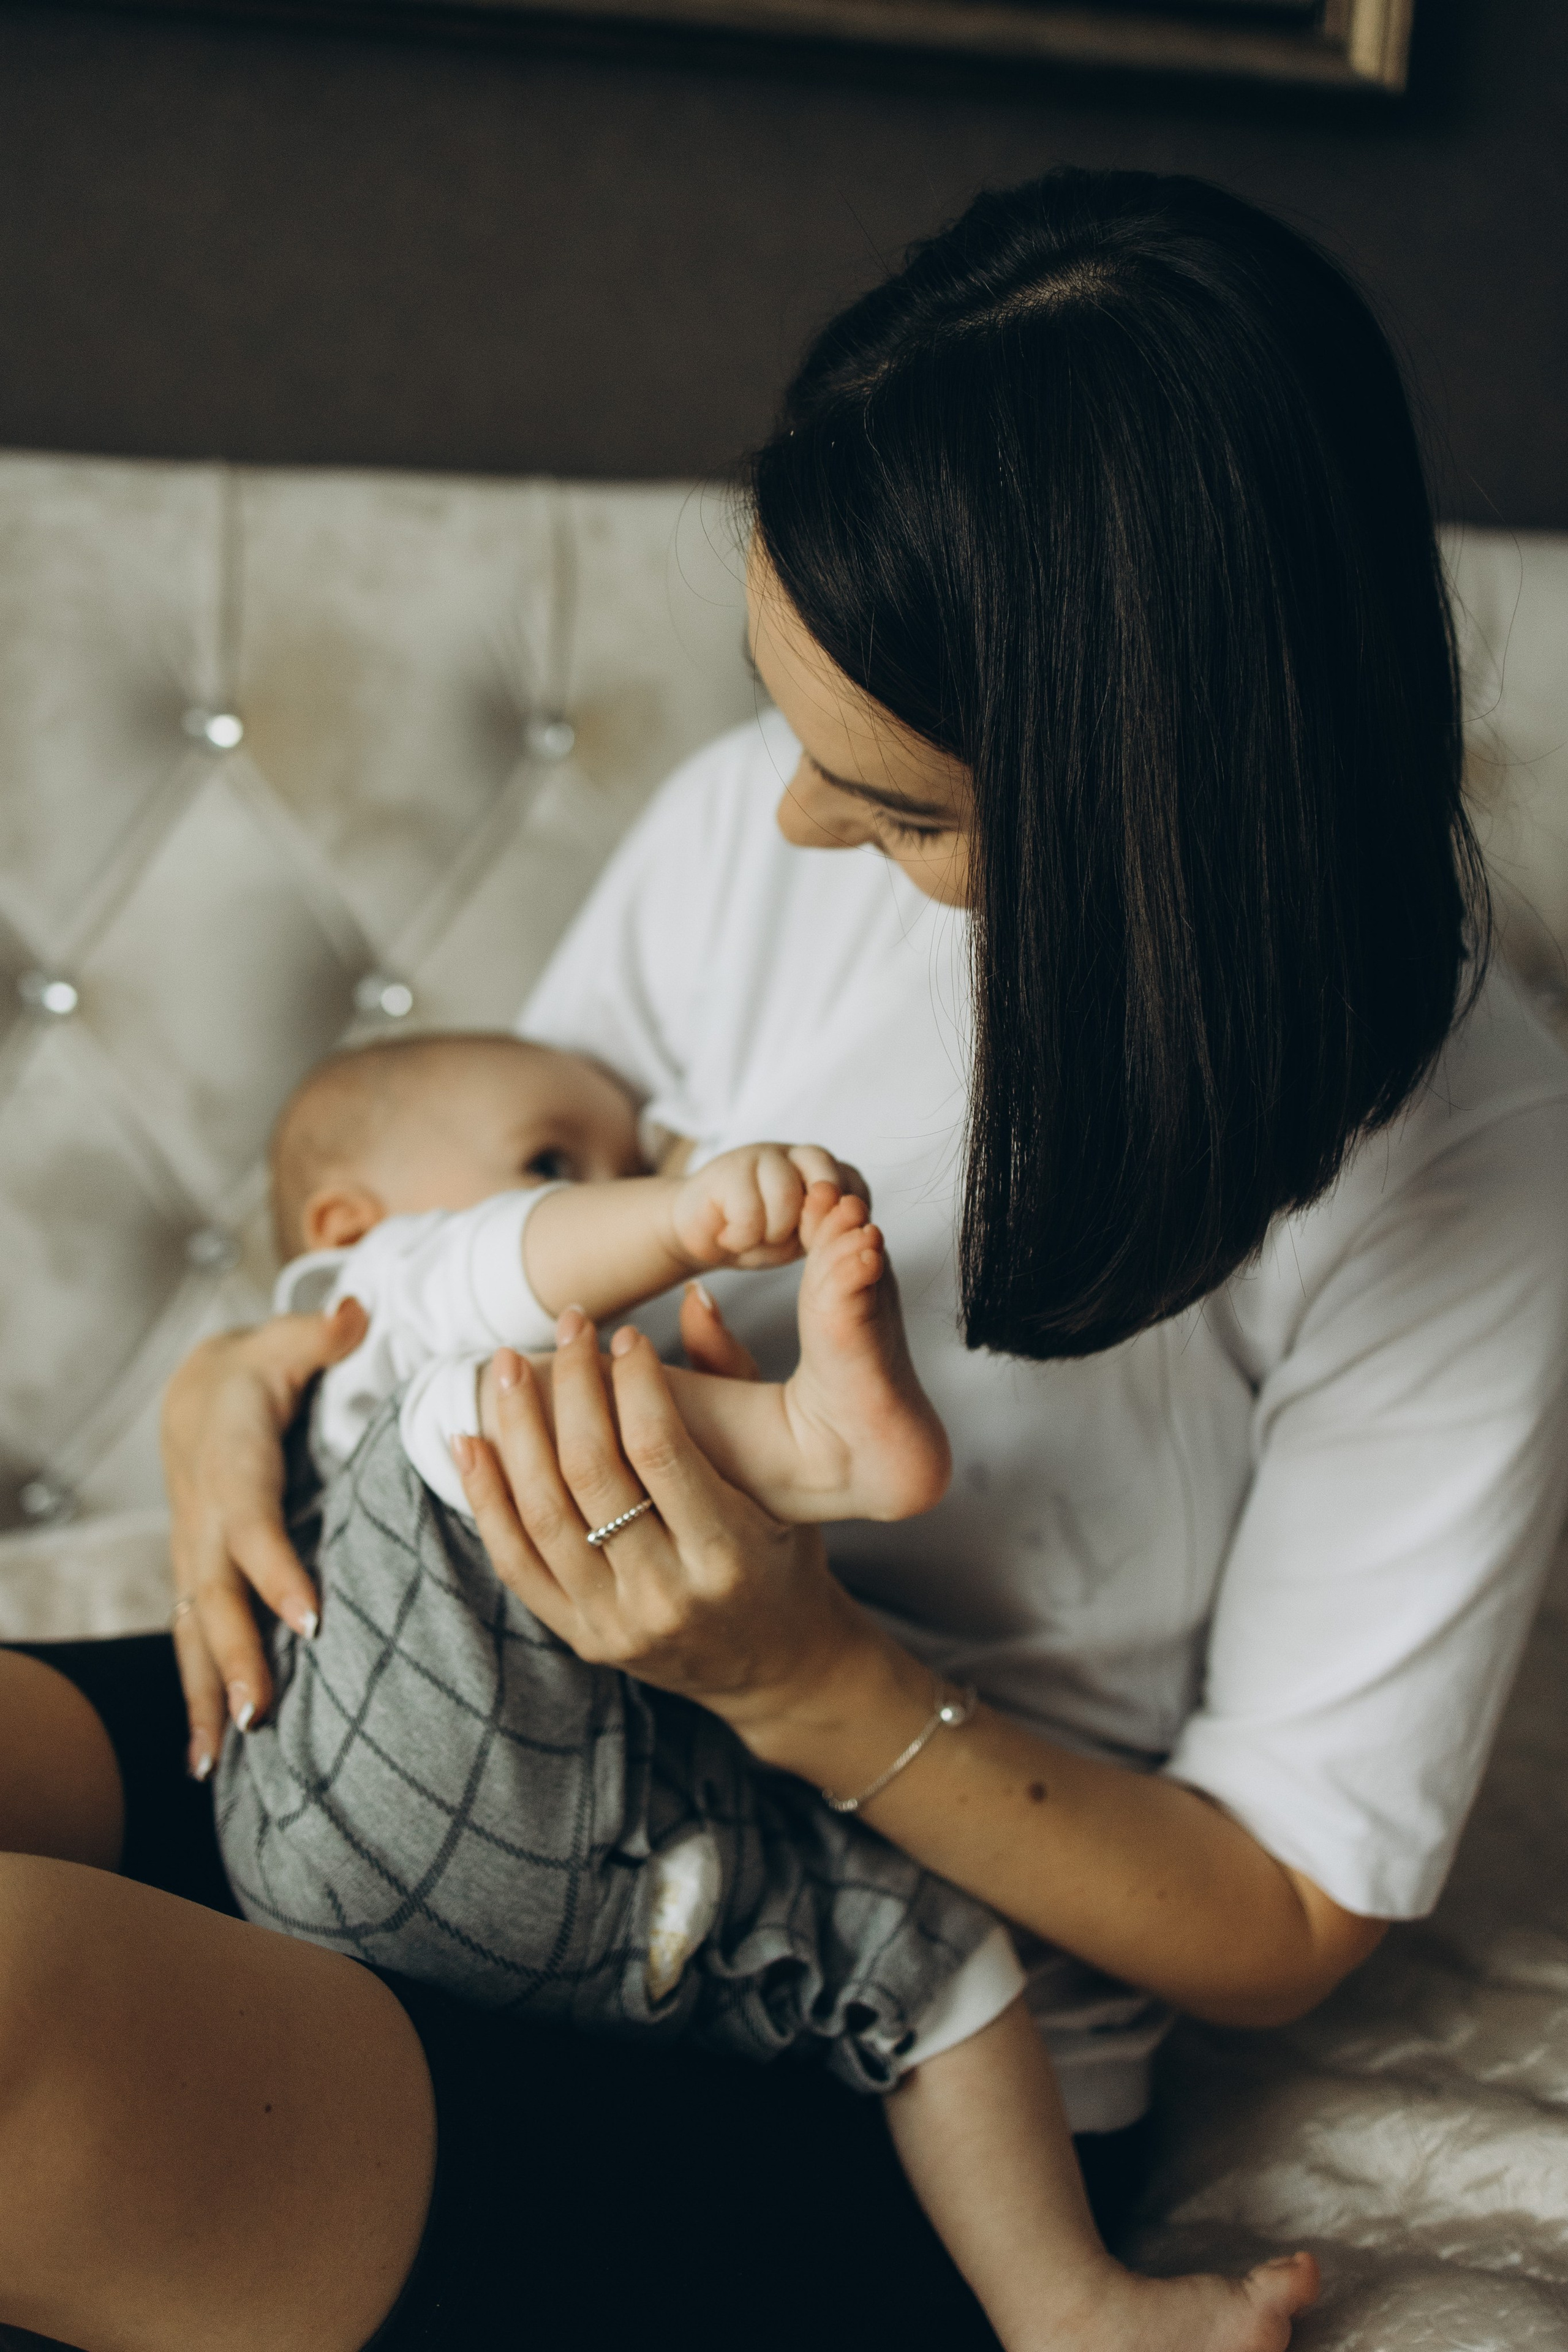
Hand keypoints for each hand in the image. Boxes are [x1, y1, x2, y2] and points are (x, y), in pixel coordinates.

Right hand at [160, 1299, 366, 1775]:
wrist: (194, 1392)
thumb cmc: (256, 1370)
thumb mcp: (285, 1342)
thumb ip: (321, 1337)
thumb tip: (353, 1312)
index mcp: (233, 1469)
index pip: (253, 1528)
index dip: (276, 1574)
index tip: (309, 1622)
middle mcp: (204, 1521)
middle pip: (215, 1597)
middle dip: (236, 1657)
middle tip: (261, 1716)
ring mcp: (192, 1557)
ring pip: (193, 1633)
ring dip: (207, 1695)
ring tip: (219, 1760)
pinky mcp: (195, 1577)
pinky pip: (192, 1642)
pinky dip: (198, 1696)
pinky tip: (208, 1755)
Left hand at [452, 1310, 882, 1739]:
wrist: (778, 1666)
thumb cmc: (786, 1556)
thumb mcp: (789, 1481)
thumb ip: (739, 1385)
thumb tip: (694, 1296)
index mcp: (729, 1554)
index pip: (659, 1450)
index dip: (633, 1381)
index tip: (625, 1335)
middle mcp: (667, 1594)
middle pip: (592, 1474)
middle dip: (572, 1386)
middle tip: (567, 1326)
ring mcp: (616, 1623)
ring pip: (543, 1513)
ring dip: (516, 1429)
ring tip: (504, 1366)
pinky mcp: (582, 1638)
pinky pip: (516, 1561)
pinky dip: (486, 1497)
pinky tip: (471, 1440)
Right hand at [669, 1143, 868, 1272]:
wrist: (699, 1233)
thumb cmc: (756, 1235)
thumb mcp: (800, 1238)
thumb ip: (826, 1227)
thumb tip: (849, 1222)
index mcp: (821, 1171)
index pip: (853, 1185)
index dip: (839, 1221)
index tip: (812, 1242)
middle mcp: (795, 1155)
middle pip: (827, 1176)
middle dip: (813, 1220)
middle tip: (789, 1242)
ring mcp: (762, 1155)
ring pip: (786, 1196)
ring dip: (771, 1233)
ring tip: (753, 1240)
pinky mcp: (728, 1168)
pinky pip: (749, 1210)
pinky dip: (741, 1237)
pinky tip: (730, 1238)